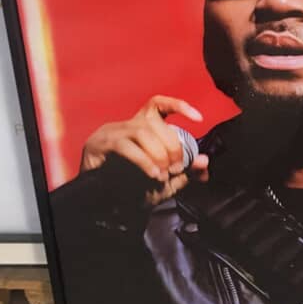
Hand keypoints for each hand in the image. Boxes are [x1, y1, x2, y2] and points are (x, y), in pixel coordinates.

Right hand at [80, 95, 208, 204]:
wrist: (97, 199)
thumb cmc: (131, 185)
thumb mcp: (164, 179)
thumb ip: (185, 171)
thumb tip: (205, 162)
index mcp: (142, 126)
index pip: (159, 104)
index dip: (179, 105)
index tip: (199, 119)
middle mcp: (127, 124)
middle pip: (155, 124)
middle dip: (172, 147)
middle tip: (176, 168)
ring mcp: (111, 132)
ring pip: (142, 132)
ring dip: (158, 154)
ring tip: (163, 174)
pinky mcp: (99, 145)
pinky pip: (125, 146)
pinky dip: (143, 161)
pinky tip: (153, 174)